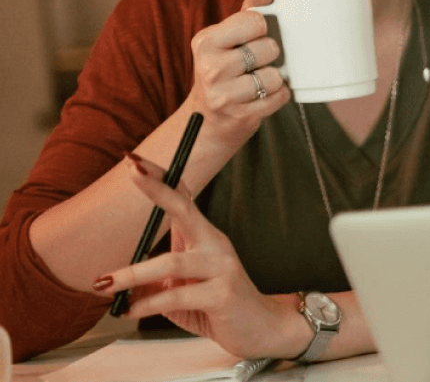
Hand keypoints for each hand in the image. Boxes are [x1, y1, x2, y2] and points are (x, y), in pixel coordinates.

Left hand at [93, 156, 303, 358]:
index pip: (183, 198)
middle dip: (157, 188)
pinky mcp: (222, 294)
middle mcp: (215, 244)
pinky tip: (130, 311)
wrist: (262, 328)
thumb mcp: (184, 289)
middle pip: (184, 207)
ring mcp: (221, 266)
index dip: (161, 179)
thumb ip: (157, 281)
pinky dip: (148, 303)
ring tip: (105, 284)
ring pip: (171, 261)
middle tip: (132, 172)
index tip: (136, 162)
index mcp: (205, 237)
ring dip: (133, 272)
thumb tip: (120, 284)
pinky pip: (177, 295)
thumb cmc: (218, 305)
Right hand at [188, 0, 290, 139]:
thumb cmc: (222, 72)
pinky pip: (279, 97)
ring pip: (274, 76)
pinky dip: (278, 96)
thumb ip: (248, 9)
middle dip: (269, 56)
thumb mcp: (227, 38)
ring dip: (274, 79)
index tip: (253, 37)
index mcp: (206, 41)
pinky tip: (262, 96)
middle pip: (268, 48)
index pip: (254, 20)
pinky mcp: (241, 116)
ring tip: (258, 81)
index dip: (262, 28)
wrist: (207, 120)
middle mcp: (210, 67)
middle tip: (255, 64)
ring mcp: (224, 95)